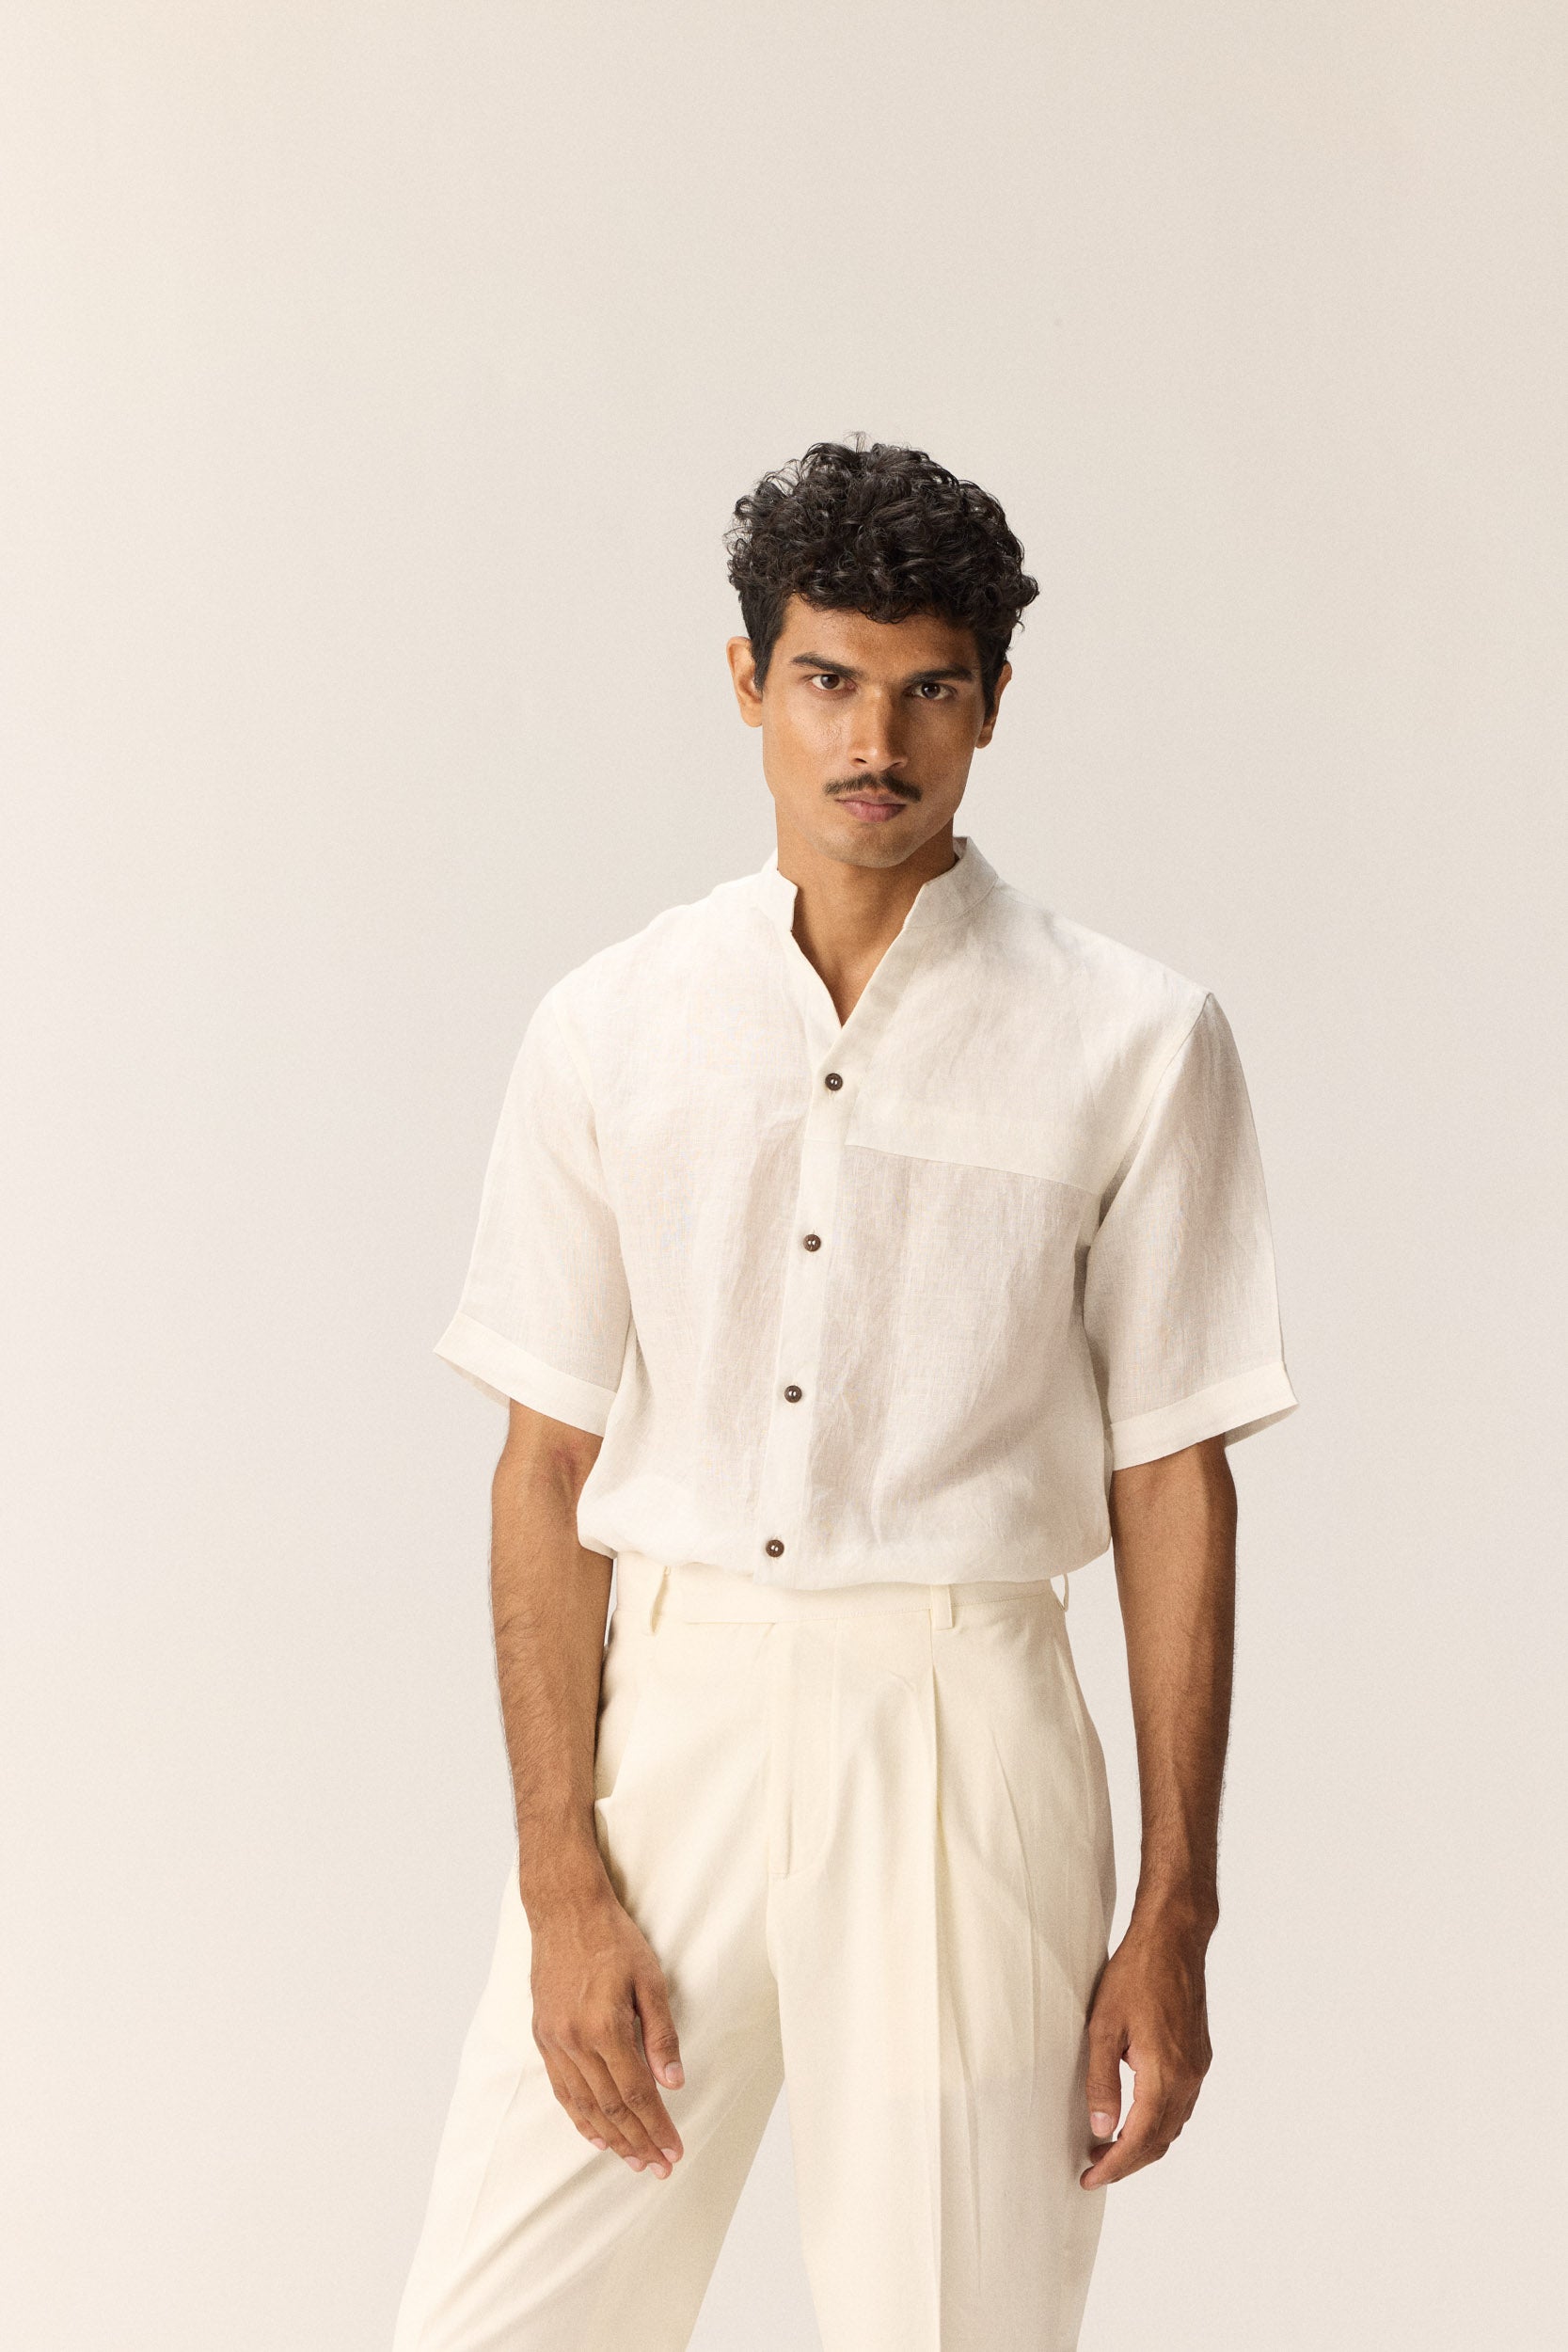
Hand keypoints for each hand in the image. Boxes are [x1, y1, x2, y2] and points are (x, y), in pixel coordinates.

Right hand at [529, 1882, 685, 2176]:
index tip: (675, 2151)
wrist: (565, 1911)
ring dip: (610, 2139)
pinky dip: (579, 2117)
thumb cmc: (614, 1940)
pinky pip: (562, 2089)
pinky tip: (595, 2135)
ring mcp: (555, 2041)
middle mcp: (575, 2041)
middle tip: (660, 2167)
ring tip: (634, 2161)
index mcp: (605, 2026)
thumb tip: (674, 2083)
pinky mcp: (543, 2036)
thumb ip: (661, 2034)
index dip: (657, 2127)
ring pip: (583, 2105)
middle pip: (610, 2108)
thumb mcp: (651, 1979)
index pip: (637, 2093)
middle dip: (637, 2142)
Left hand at [1079, 1904, 1212, 2188]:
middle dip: (1128, 2161)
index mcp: (1164, 2075)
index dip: (1114, 2166)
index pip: (1140, 2140)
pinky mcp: (1199, 2054)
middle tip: (1094, 2167)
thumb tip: (1101, 2129)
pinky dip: (1159, 2120)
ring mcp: (1198, 2066)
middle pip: (1161, 2140)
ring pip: (1174, 2124)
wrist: (1173, 1938)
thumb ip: (1101, 2081)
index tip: (1089, 2179)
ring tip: (1108, 2144)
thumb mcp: (1103, 2027)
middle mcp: (1188, 2077)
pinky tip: (1135, 2113)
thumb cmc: (1135, 1974)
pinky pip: (1181, 2103)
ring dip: (1144, 2142)